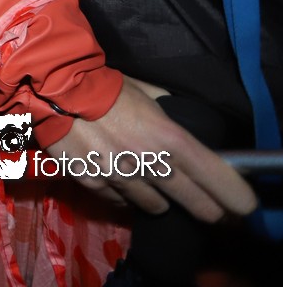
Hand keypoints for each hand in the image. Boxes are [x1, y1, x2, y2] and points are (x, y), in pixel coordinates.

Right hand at [53, 76, 254, 220]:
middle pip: (194, 203)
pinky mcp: (93, 183)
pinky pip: (120, 202)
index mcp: (169, 137)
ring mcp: (121, 177)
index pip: (216, 177)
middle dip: (207, 209)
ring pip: (156, 207)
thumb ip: (169, 110)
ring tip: (157, 188)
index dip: (235, 195)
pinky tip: (124, 182)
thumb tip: (183, 118)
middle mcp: (149, 163)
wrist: (51, 88)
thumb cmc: (104, 84)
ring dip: (161, 200)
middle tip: (209, 209)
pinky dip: (126, 196)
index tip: (242, 204)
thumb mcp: (146, 91)